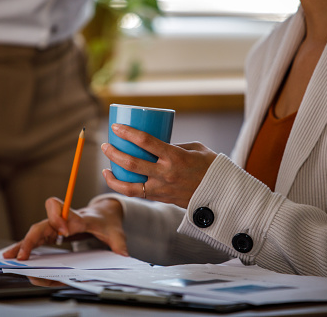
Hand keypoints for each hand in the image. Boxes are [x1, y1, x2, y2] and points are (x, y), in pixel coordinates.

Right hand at [2, 197, 127, 259]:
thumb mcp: (116, 232)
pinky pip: (36, 239)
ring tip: (10, 256)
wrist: (103, 214)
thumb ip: (119, 242)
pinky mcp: (52, 233)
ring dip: (23, 244)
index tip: (65, 231)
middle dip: (34, 238)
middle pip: (45, 223)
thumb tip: (123, 254)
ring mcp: (56, 226)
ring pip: (36, 231)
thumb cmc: (107, 221)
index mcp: (81, 218)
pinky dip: (24, 246)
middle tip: (25, 254)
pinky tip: (13, 255)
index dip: (64, 220)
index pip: (70, 214)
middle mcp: (65, 220)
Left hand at [101, 124, 217, 207]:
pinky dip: (123, 187)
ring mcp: (163, 188)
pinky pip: (138, 194)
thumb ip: (172, 145)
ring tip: (105, 168)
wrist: (221, 193)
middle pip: (132, 163)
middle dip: (114, 153)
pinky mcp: (162, 198)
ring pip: (130, 186)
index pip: (146, 142)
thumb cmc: (209, 166)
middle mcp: (166, 173)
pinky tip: (116, 180)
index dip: (128, 133)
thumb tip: (153, 145)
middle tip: (106, 145)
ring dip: (113, 176)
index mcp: (175, 156)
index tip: (115, 127)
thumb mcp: (194, 148)